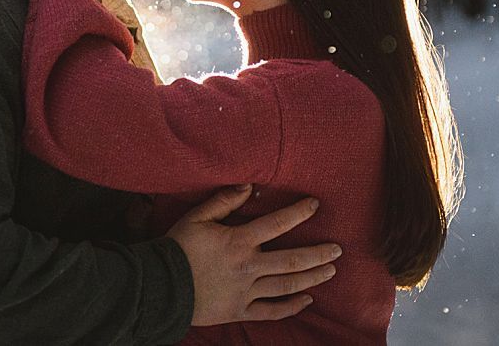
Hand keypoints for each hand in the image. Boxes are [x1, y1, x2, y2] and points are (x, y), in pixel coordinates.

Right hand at [167, 185, 342, 325]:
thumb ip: (223, 201)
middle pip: (292, 260)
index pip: (276, 224)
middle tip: (338, 249)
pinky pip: (271, 312)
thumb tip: (249, 187)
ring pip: (287, 286)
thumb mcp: (196, 217)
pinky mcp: (239, 311)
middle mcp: (248, 267)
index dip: (298, 213)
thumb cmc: (177, 248)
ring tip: (331, 270)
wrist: (160, 286)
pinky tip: (306, 301)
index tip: (315, 206)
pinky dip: (291, 307)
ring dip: (312, 278)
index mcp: (238, 242)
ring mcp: (246, 292)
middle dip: (318, 254)